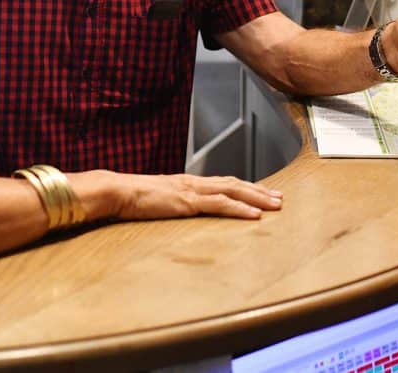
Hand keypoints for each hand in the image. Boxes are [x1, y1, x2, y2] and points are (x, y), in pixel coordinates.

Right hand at [116, 174, 282, 220]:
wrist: (117, 191)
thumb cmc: (132, 198)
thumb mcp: (158, 201)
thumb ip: (172, 204)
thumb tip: (179, 212)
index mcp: (189, 183)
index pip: (224, 183)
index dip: (246, 188)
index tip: (263, 193)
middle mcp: (195, 183)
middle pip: (235, 184)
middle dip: (260, 191)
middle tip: (280, 198)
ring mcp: (192, 190)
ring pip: (233, 190)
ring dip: (257, 197)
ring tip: (276, 205)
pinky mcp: (187, 201)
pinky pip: (219, 204)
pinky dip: (240, 208)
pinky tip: (254, 214)